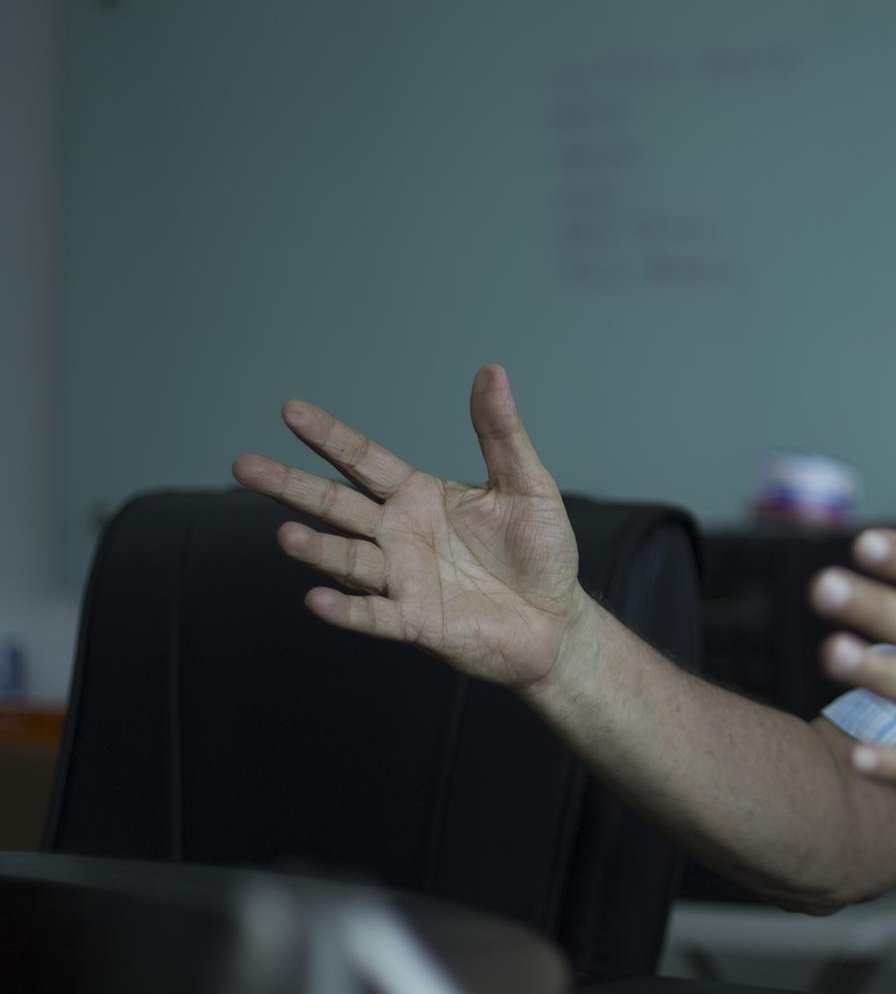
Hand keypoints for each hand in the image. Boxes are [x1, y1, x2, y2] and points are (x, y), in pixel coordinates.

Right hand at [231, 365, 585, 688]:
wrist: (555, 619)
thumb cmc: (540, 550)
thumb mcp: (526, 484)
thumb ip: (501, 433)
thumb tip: (491, 371)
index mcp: (418, 496)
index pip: (364, 460)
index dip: (329, 437)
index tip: (290, 410)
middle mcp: (398, 534)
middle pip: (336, 505)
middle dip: (292, 486)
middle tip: (242, 465)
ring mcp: (401, 579)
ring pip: (347, 560)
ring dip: (317, 549)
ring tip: (285, 535)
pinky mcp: (414, 622)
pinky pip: (373, 616)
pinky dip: (345, 610)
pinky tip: (317, 599)